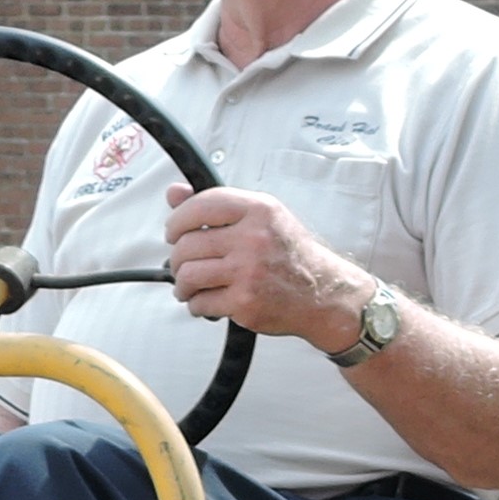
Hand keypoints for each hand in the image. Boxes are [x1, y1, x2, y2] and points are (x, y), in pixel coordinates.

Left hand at [165, 186, 371, 349]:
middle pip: (187, 245)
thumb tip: (174, 193)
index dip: (177, 220)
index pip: (200, 206)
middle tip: (183, 265)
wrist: (324, 294)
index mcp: (259, 210)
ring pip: (188, 275)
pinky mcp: (245, 303)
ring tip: (189, 286)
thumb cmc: (292, 256)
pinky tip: (207, 302)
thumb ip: (218, 206)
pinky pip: (201, 303)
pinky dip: (198, 305)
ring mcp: (249, 272)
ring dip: (182, 284)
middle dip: (178, 259)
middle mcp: (253, 238)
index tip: (174, 232)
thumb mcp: (263, 218)